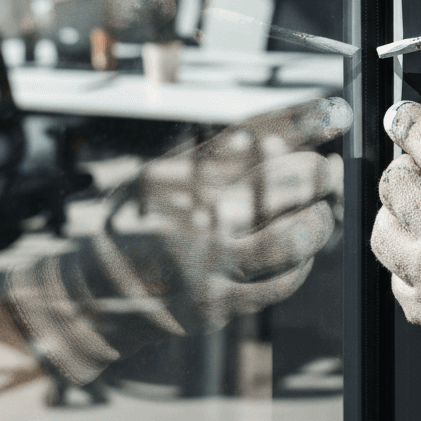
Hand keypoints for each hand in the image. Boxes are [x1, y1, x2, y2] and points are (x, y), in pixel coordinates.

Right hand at [8, 96, 350, 384]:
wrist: (86, 301)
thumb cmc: (133, 228)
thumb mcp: (160, 180)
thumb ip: (216, 160)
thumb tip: (285, 141)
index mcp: (176, 177)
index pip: (249, 139)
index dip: (300, 123)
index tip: (334, 113)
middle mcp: (188, 218)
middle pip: (277, 187)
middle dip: (319, 175)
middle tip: (332, 170)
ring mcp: (203, 266)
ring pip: (288, 240)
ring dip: (318, 222)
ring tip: (322, 213)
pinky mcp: (215, 306)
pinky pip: (279, 283)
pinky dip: (300, 264)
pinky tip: (301, 254)